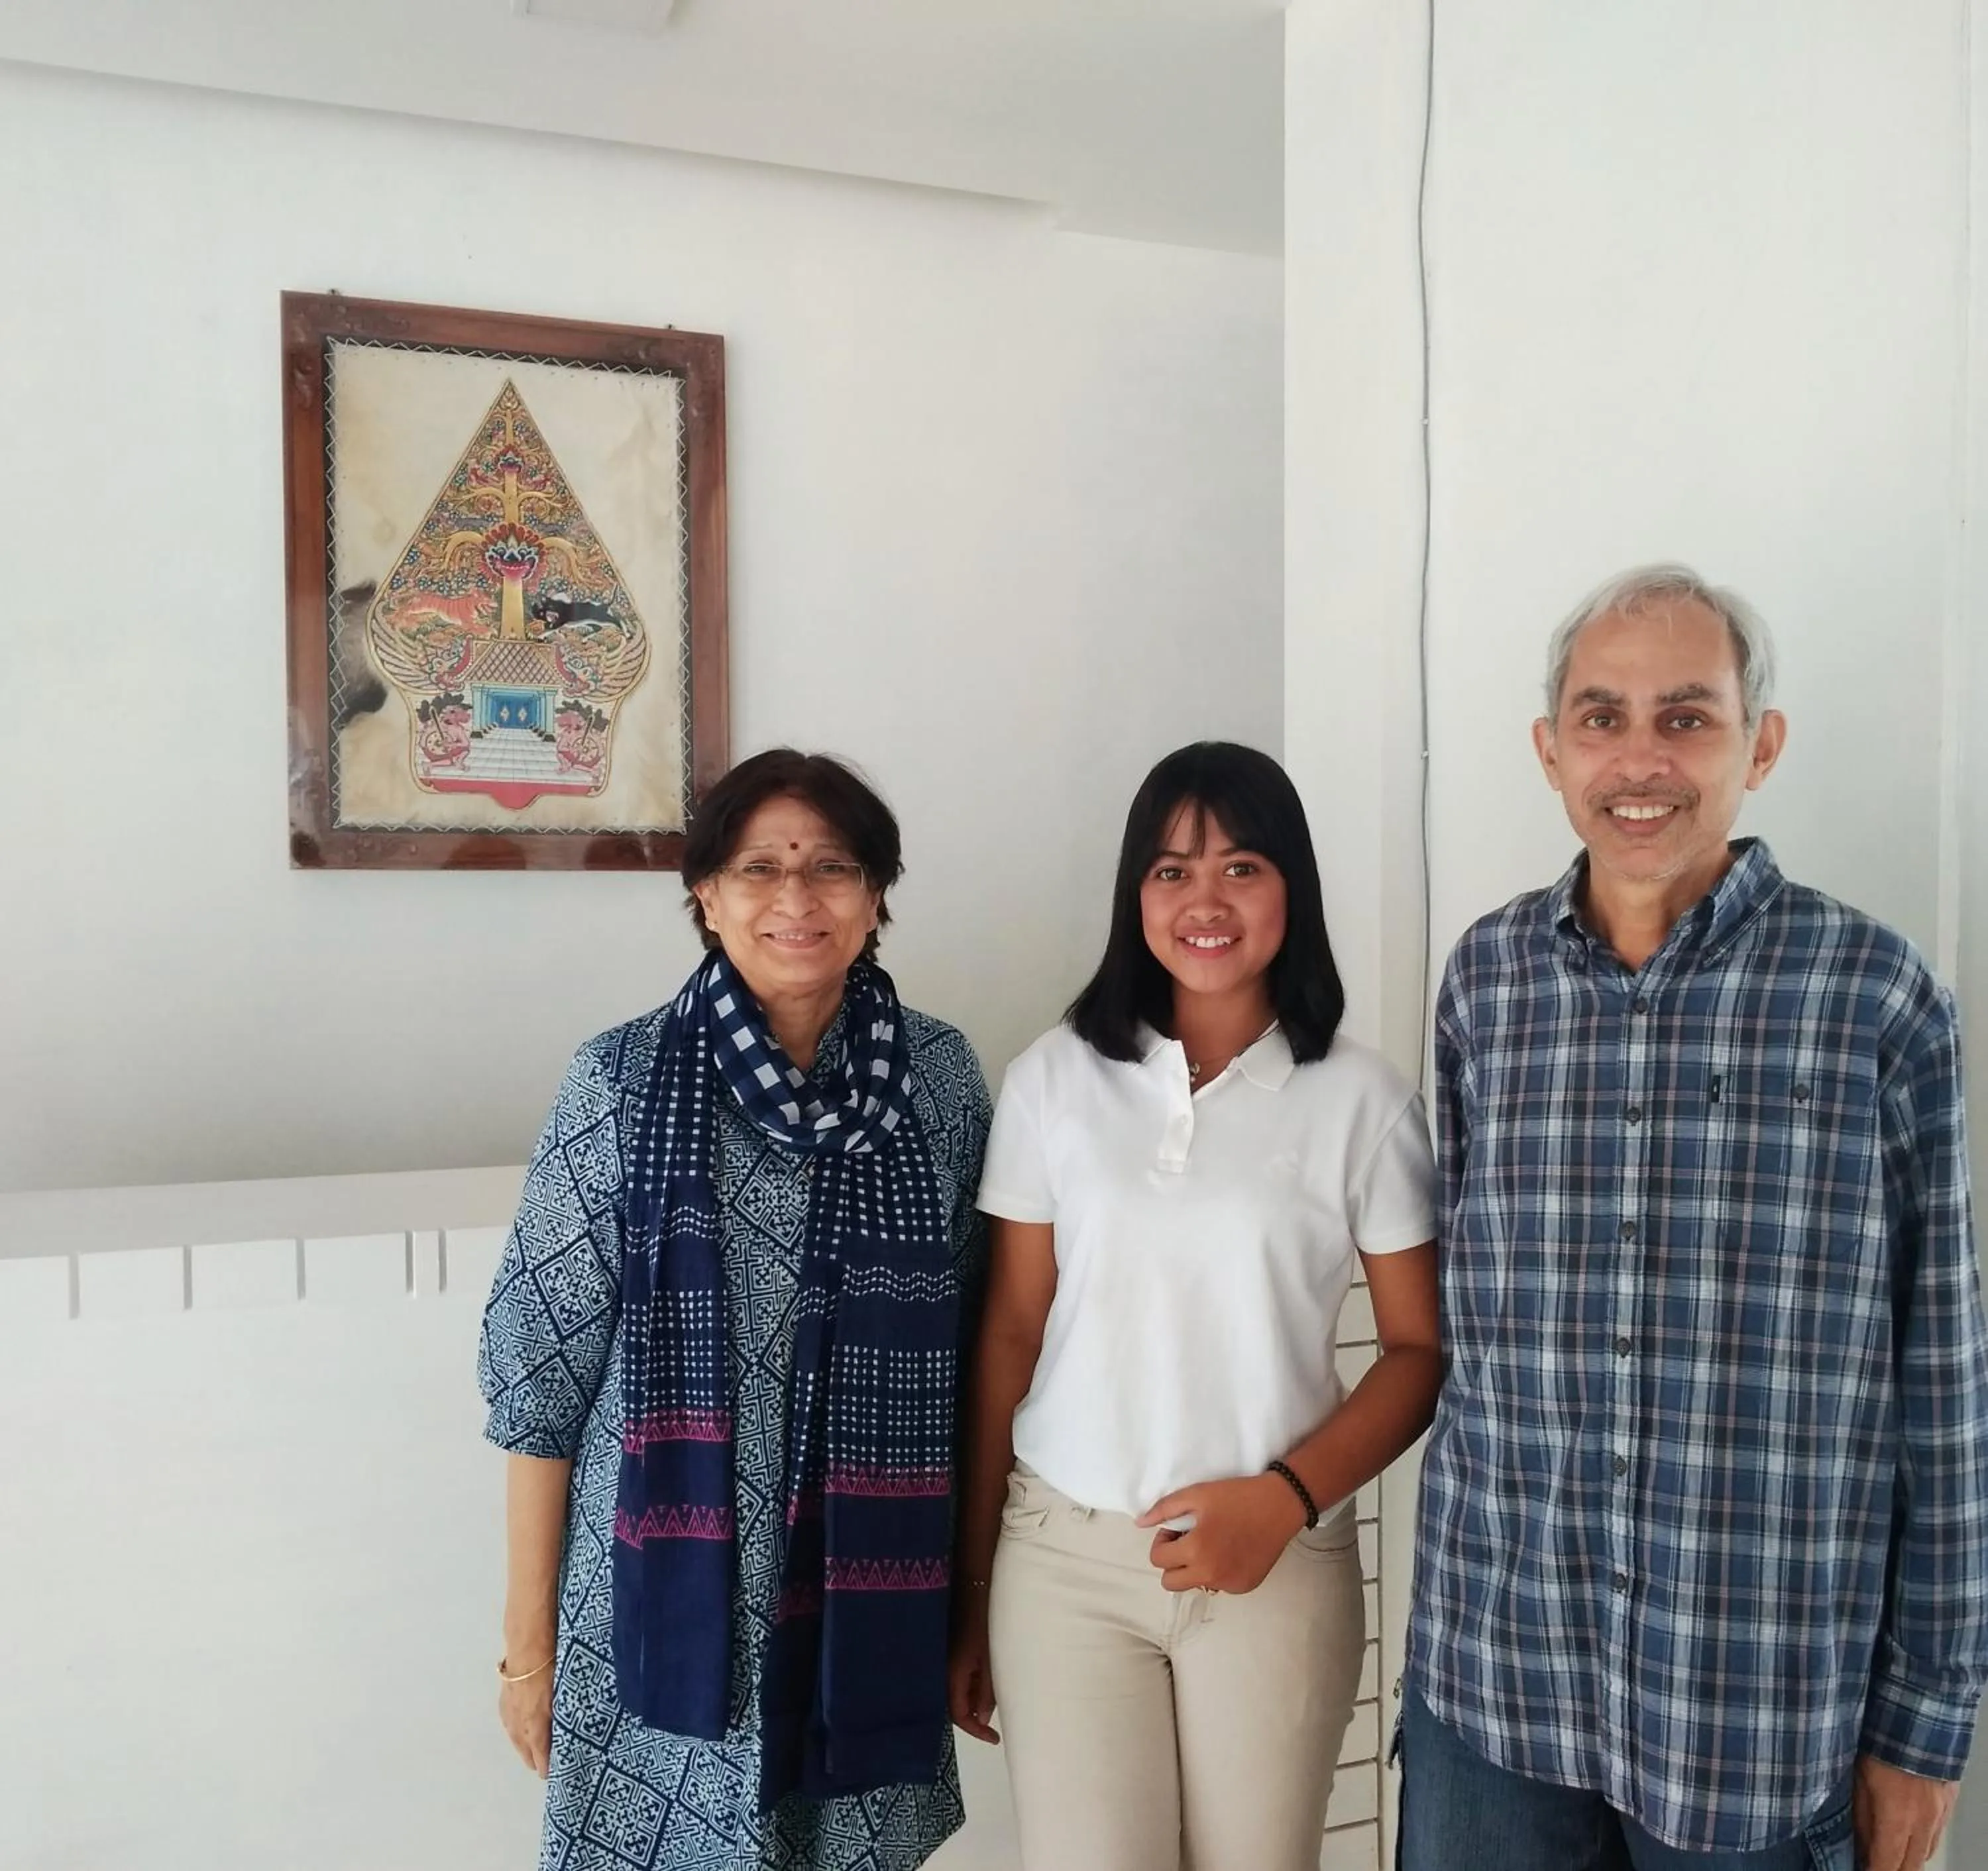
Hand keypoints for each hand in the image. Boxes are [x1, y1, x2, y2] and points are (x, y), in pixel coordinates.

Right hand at [498, 1657, 555, 1778]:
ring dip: (526, 1747)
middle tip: (550, 1762)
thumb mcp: (565, 1695)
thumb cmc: (553, 1669)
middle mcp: (519, 1724)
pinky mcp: (504, 1703)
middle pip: (526, 1753)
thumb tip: (575, 1729)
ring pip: (517, 1741)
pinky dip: (519, 1732)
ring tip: (537, 1751)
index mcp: (535, 1725)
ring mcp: (509, 1714)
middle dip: (537, 1760)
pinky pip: (511, 1726)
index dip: (547, 1768)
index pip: (540, 1757)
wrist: (529, 1646)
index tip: (557, 1774)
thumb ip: (566, 1717)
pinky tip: (523, 1729)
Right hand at [947, 1600, 999, 1744]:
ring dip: (972, 1698)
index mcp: (951, 1674)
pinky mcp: (947, 1647)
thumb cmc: (985, 1620)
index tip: (995, 1738)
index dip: (976, 1730)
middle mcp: (941, 1669)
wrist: (972, 1582)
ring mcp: (943, 1658)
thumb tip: (981, 1718)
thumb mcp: (990, 1659)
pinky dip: (970, 1683)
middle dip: (973, 1716)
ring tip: (993, 1699)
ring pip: (955, 1690)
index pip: (958, 1715)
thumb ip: (986, 1691)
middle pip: (953, 1704)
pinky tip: (984, 1679)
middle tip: (993, 1722)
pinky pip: (956, 1675)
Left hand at [1137, 1474, 1306, 1594]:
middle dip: (1173, 1561)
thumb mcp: (1197, 1494)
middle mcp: (1210, 1574)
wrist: (1280, 1505)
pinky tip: (1230, 1551)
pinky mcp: (1244, 1587)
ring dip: (1194, 1569)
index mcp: (1195, 1551)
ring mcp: (1229, 1584)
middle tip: (1189, 1539)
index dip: (1164, 1540)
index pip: (1158, 1560)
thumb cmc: (1236, 1496)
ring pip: (1195, 1585)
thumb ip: (1164, 1509)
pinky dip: (1217, 1572)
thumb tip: (1140, 1524)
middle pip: (1171, 1582)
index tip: (1179, 1527)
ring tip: (1211, 1544)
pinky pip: (1218, 1585)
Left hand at [1854, 1754, 1956, 1870]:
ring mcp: (1939, 1816)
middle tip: (1877, 1867)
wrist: (1918, 1721)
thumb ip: (1862, 1818)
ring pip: (1925, 1853)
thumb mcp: (1858, 1782)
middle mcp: (1922, 1825)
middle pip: (1911, 1867)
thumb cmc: (1879, 1746)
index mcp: (1896, 1820)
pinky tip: (1911, 1836)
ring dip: (1908, 1859)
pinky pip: (1936, 1835)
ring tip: (1891, 1856)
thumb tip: (1862, 1846)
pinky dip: (1922, 1842)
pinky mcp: (1949, 1806)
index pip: (1886, 1865)